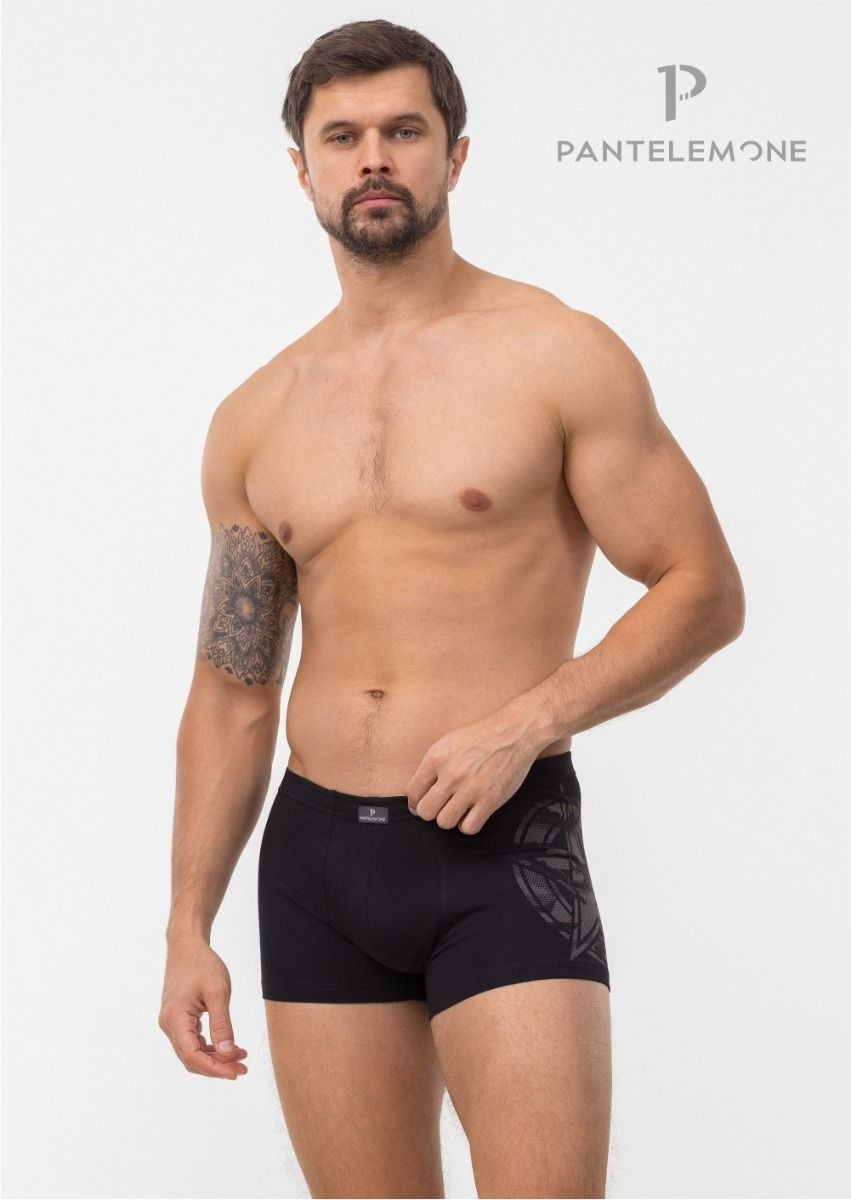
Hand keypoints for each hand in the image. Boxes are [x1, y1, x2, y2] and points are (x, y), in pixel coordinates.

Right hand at [159, 936, 248, 1080]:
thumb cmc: (201, 963)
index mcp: (175, 1019)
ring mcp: (172, 1022)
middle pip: (191, 1058)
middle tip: (242, 1068)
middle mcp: (169, 1024)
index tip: (235, 1072)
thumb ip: (222, 1024)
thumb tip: (227, 1053)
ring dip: (215, 1058)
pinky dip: (210, 1046)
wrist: (187, 945)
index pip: (192, 1055)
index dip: (214, 1068)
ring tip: (240, 1057)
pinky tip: (228, 1046)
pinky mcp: (179, 1018)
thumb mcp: (218, 992)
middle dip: (217, 1066)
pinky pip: (193, 1040)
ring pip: (192, 1051)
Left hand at [404, 700, 543, 834]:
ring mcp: (471, 789)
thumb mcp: (448, 742)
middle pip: (425, 811)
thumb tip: (416, 793)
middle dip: (430, 811)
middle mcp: (451, 774)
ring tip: (456, 809)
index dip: (416, 800)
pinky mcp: (490, 800)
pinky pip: (468, 827)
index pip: (412, 793)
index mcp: (437, 758)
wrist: (514, 732)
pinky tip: (471, 813)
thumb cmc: (481, 736)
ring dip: (448, 818)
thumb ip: (431, 766)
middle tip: (440, 805)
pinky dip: (467, 824)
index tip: (425, 800)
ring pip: (444, 822)